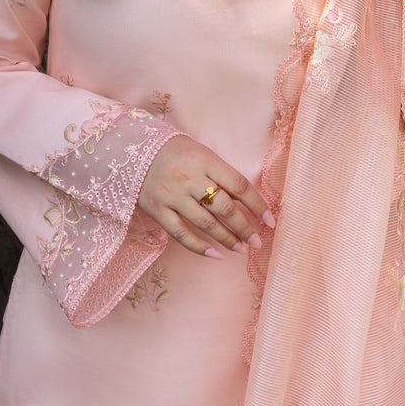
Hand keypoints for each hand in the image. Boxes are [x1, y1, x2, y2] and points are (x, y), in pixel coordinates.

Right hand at [137, 135, 273, 258]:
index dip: (257, 205)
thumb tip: (249, 203)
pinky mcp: (157, 210)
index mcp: (206, 161)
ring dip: (227, 239)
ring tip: (241, 249)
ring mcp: (172, 195)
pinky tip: (216, 254)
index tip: (270, 220)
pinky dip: (199, 247)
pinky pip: (180, 234)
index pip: (239, 185)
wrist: (135, 150)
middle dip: (244, 227)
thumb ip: (223, 176)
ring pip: (205, 223)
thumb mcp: (203, 155)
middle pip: (224, 208)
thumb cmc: (177, 152)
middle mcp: (190, 178)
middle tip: (257, 241)